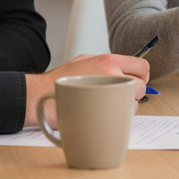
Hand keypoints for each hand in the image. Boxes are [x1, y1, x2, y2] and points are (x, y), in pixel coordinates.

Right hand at [25, 53, 149, 127]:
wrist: (37, 95)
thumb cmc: (58, 82)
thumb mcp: (83, 62)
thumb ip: (104, 66)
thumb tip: (123, 75)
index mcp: (107, 60)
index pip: (142, 66)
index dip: (141, 77)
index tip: (134, 84)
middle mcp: (111, 73)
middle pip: (142, 86)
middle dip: (135, 94)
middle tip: (121, 98)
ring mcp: (107, 91)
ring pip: (134, 103)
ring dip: (125, 107)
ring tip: (106, 107)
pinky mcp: (101, 110)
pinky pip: (122, 115)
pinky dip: (116, 117)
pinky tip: (102, 115)